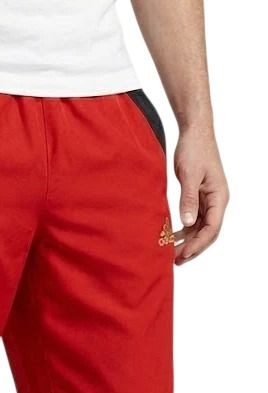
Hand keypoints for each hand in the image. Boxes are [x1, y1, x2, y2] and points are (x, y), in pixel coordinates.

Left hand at [173, 125, 228, 264]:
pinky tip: (172, 237)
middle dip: (193, 248)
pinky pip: (194, 219)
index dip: (198, 244)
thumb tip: (188, 222)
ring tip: (172, 254)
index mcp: (219, 197)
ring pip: (200, 228)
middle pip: (207, 232)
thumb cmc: (195, 149)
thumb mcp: (190, 175)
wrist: (194, 132)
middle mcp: (216, 201)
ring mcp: (208, 200)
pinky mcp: (199, 197)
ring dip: (187, 241)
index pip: (212, 228)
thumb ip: (188, 199)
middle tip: (175, 260)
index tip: (183, 254)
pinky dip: (184, 230)